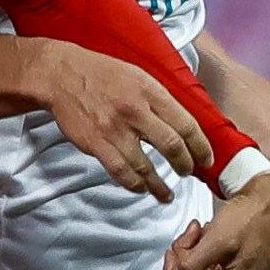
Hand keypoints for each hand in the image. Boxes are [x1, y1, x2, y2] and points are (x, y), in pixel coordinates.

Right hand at [33, 42, 211, 201]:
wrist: (62, 75)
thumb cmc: (103, 74)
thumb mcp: (138, 75)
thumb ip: (160, 99)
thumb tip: (184, 123)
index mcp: (150, 92)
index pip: (186, 123)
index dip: (200, 145)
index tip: (207, 159)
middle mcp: (136, 111)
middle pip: (171, 146)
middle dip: (185, 165)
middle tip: (188, 173)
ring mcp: (115, 129)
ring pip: (146, 166)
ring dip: (159, 185)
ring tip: (166, 195)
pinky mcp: (96, 144)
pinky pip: (120, 172)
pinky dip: (133, 184)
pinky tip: (140, 188)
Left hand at [162, 171, 269, 269]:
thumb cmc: (254, 216)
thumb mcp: (218, 240)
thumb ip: (192, 263)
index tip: (173, 250)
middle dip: (184, 256)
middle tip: (190, 233)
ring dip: (191, 248)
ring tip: (199, 229)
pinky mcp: (234, 266)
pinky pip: (205, 262)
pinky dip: (200, 246)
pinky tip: (207, 232)